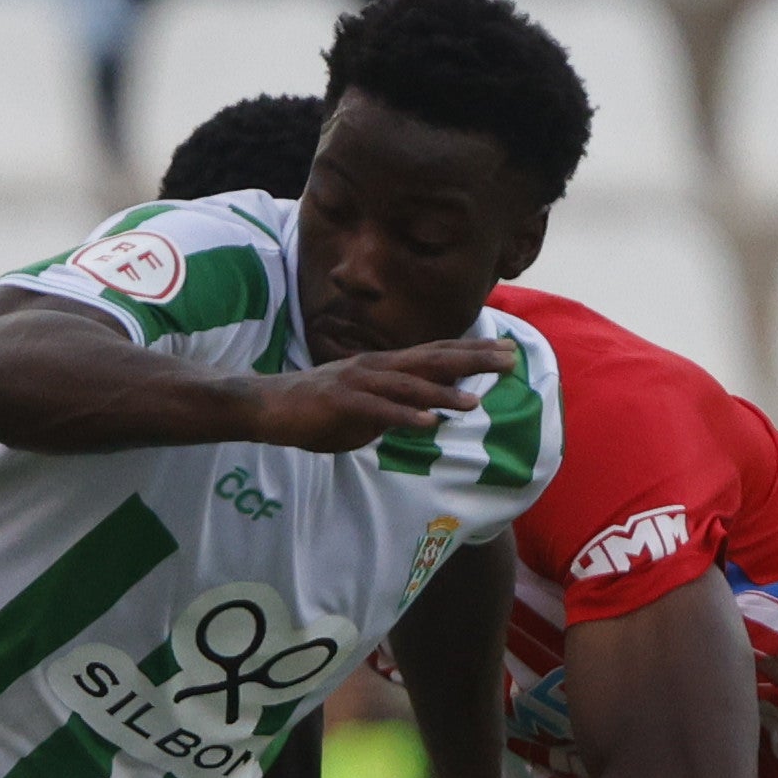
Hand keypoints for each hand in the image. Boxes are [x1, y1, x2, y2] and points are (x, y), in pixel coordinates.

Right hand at [241, 337, 512, 453]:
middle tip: (510, 360)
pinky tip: (428, 425)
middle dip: (473, 360)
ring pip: (408, 385)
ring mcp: (358, 381)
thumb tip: (424, 415)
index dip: (472, 353)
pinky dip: (404, 417)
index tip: (507, 352)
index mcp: (385, 365)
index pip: (436, 355)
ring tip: (475, 402)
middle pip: (433, 360)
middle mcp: (376, 366)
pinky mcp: (340, 402)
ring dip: (442, 394)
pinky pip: (378, 410)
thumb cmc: (316, 409)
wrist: (266, 407)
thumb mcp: (366, 409)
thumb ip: (396, 408)